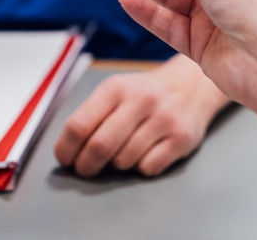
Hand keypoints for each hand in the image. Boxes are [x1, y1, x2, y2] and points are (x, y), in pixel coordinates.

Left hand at [53, 57, 226, 176]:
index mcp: (115, 88)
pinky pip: (148, 168)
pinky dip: (141, 168)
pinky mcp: (181, 138)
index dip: (66, 149)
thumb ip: (91, 116)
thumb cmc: (144, 95)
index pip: (78, 125)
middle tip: (85, 169)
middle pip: (99, 147)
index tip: (65, 159)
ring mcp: (163, 119)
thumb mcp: (115, 92)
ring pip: (123, 161)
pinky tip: (145, 153)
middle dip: (86, 166)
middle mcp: (140, 100)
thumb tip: (66, 152)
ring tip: (123, 151)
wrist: (190, 86)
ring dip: (117, 165)